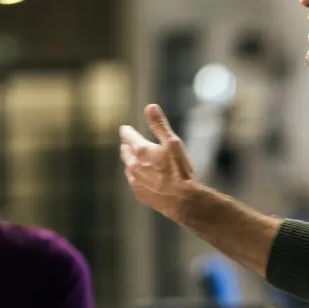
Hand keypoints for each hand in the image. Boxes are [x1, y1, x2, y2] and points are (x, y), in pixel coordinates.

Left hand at [120, 104, 196, 222]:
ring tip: (141, 162)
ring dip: (132, 162)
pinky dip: (138, 176)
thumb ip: (160, 125)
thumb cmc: (180, 171)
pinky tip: (147, 178)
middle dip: (128, 146)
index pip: (127, 135)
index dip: (127, 131)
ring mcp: (134, 180)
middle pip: (124, 151)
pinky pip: (134, 181)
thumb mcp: (174, 143)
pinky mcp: (138, 193)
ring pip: (128, 167)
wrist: (183, 201)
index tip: (126, 129)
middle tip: (131, 144)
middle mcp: (133, 165)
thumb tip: (150, 106)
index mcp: (140, 150)